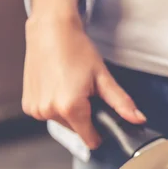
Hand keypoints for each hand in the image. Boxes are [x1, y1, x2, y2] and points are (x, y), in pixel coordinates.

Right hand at [21, 15, 145, 148]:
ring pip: (62, 122)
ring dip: (69, 110)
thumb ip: (121, 102)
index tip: (103, 118)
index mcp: (70, 107)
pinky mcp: (27, 105)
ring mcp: (36, 109)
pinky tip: (58, 86)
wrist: (51, 30)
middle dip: (85, 115)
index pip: (90, 138)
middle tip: (85, 90)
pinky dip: (55, 105)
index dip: (100, 132)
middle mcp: (49, 111)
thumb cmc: (77, 49)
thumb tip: (139, 119)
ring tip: (71, 85)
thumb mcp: (103, 77)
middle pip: (77, 128)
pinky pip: (48, 114)